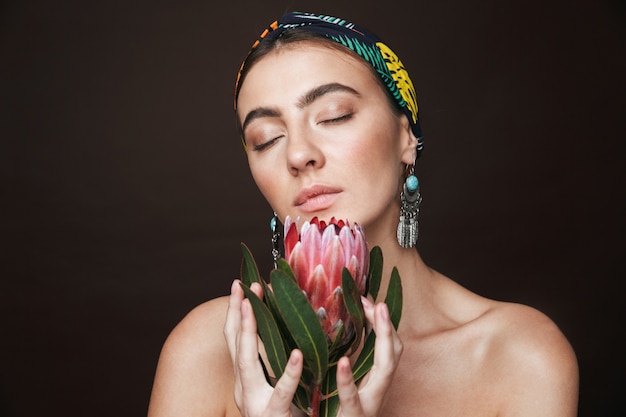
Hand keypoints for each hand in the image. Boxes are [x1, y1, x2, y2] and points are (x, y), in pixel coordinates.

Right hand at [224, 280, 305, 416]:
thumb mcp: (276, 388)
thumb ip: (276, 364)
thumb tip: (287, 331)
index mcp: (247, 380)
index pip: (235, 340)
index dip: (235, 312)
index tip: (239, 285)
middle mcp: (244, 389)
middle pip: (234, 345)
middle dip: (236, 314)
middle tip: (242, 286)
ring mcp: (255, 403)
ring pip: (246, 364)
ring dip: (247, 332)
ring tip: (251, 306)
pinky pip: (280, 394)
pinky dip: (287, 373)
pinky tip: (296, 355)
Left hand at [335, 297, 403, 416]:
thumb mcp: (336, 389)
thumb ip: (339, 364)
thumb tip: (331, 328)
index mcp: (372, 384)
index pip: (389, 347)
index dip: (383, 323)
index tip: (370, 300)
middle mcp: (375, 394)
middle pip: (393, 355)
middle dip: (389, 326)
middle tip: (380, 302)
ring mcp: (365, 408)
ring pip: (385, 373)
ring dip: (383, 340)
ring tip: (376, 314)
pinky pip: (353, 401)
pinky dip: (349, 381)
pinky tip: (343, 364)